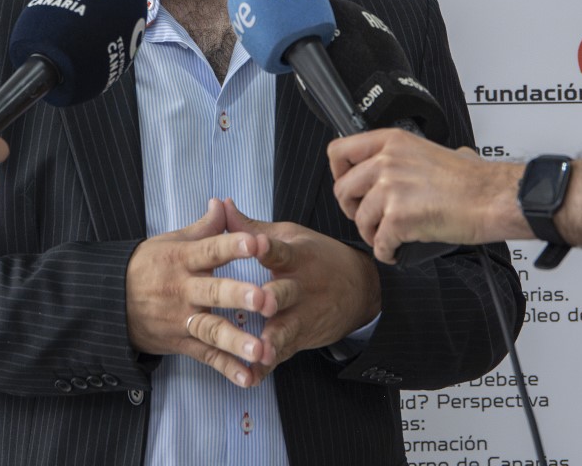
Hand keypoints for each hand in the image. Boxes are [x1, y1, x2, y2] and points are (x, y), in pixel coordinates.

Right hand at [126, 198, 270, 387]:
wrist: (110, 301)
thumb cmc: (147, 266)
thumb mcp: (170, 241)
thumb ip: (203, 227)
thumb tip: (223, 204)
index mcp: (182, 259)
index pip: (210, 250)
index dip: (233, 246)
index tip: (257, 243)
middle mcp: (183, 289)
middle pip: (213, 292)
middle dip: (239, 296)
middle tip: (265, 299)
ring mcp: (181, 319)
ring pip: (211, 330)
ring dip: (237, 341)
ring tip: (262, 349)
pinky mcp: (181, 343)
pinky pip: (206, 357)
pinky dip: (227, 368)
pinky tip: (249, 377)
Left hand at [221, 199, 378, 373]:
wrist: (361, 289)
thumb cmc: (316, 257)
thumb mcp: (289, 236)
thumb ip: (250, 226)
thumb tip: (219, 204)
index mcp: (296, 256)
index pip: (280, 250)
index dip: (267, 247)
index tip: (255, 244)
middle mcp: (300, 287)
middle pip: (285, 292)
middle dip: (273, 298)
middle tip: (262, 303)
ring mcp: (302, 316)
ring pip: (286, 329)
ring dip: (272, 340)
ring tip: (259, 351)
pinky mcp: (300, 339)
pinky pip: (282, 355)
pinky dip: (266, 368)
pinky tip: (250, 377)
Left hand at [327, 129, 521, 261]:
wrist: (493, 199)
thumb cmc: (475, 180)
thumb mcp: (438, 150)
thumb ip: (415, 155)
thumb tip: (415, 162)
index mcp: (392, 142)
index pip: (339, 151)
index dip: (338, 173)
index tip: (348, 185)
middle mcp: (387, 162)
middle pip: (342, 190)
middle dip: (352, 209)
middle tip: (367, 217)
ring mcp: (390, 189)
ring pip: (359, 219)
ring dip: (371, 233)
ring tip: (387, 237)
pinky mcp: (398, 218)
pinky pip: (378, 243)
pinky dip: (386, 252)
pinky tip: (397, 251)